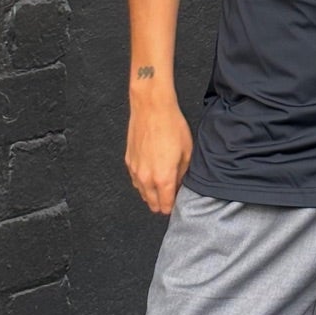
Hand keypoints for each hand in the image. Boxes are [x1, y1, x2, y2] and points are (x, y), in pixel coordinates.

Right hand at [125, 98, 193, 213]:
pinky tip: (150, 175)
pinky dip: (142, 182)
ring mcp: (135, 170)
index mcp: (163, 178)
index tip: (176, 202)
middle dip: (161, 203)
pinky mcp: (128, 160)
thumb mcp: (187, 151)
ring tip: (160, 187)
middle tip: (170, 197)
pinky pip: (135, 179)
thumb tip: (180, 183)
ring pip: (142, 192)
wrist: (152, 107)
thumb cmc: (171, 125)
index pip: (165, 205)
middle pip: (151, 203)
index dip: (172, 206)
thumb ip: (182, 173)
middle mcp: (146, 178)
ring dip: (150, 193)